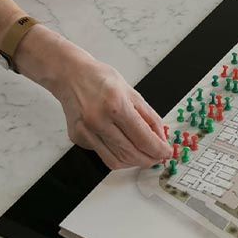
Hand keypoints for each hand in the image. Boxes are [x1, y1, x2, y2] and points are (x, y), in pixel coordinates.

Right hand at [49, 40, 171, 169]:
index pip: (143, 138)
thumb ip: (148, 116)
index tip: (166, 152)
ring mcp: (86, 131)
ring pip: (116, 161)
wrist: (70, 75)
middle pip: (130, 153)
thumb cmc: (100, 78)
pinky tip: (123, 145)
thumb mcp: (130, 91)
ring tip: (143, 155)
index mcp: (115, 105)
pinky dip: (117, 155)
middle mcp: (98, 120)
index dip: (158, 149)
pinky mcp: (77, 138)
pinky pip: (102, 154)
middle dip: (149, 159)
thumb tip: (160, 137)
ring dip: (134, 162)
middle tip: (157, 156)